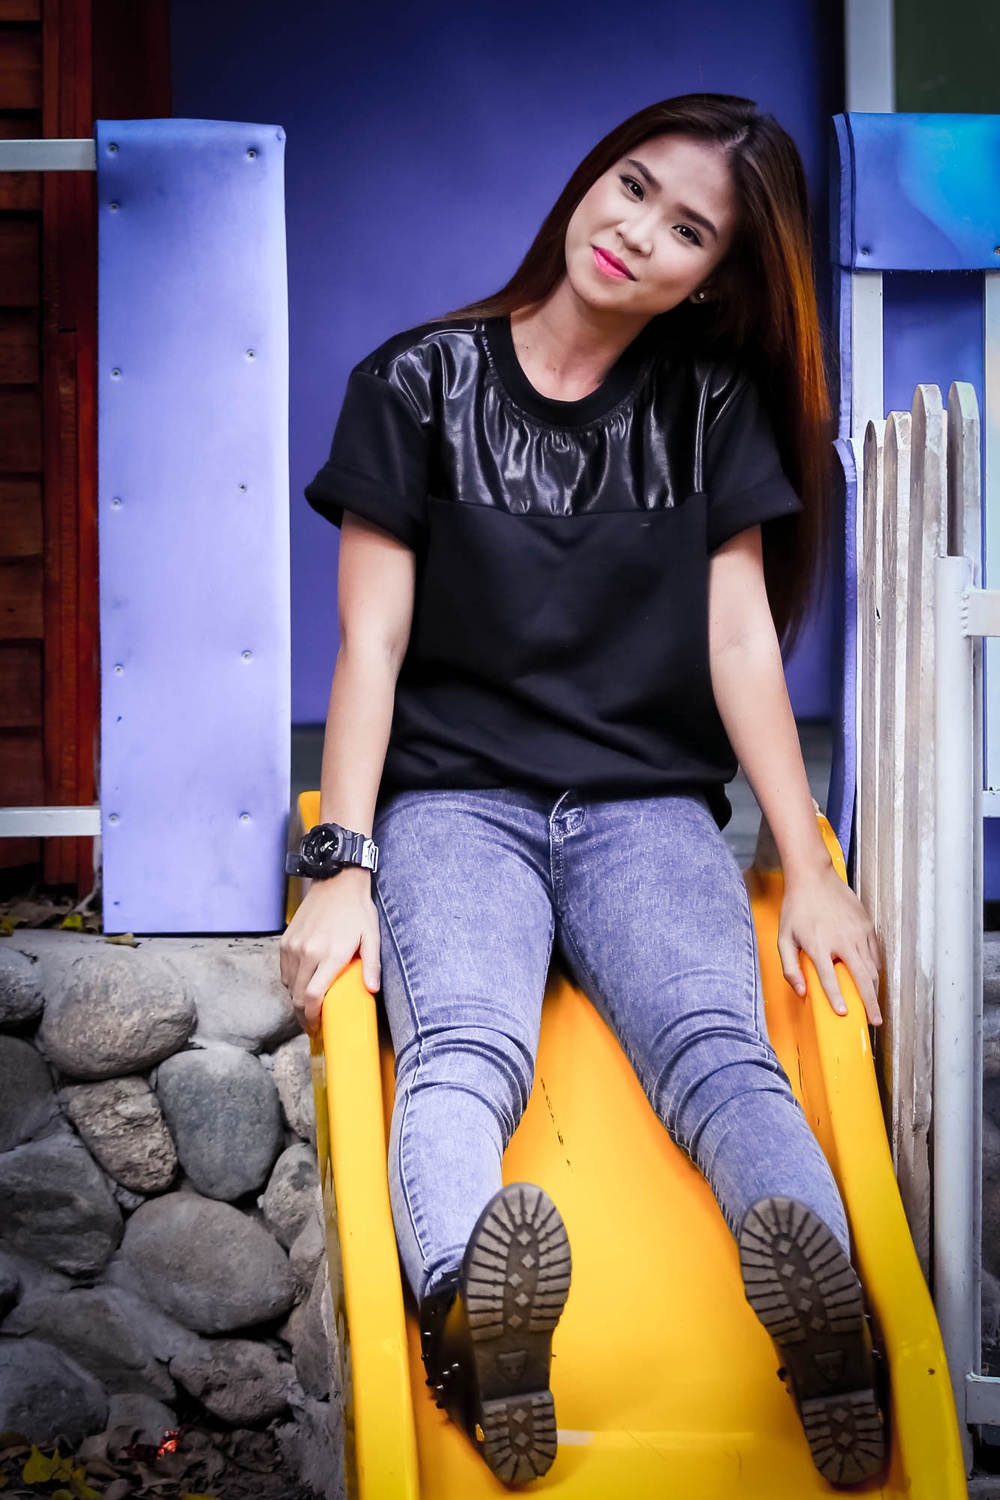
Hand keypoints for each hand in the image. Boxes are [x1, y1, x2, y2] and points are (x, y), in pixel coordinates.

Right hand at [279, 867, 380, 1037]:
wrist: (336, 881)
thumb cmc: (357, 910)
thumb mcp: (372, 937)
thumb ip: (371, 965)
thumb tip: (372, 990)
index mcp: (329, 955)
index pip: (312, 996)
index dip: (312, 1017)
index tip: (318, 1027)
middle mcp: (307, 952)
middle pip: (297, 996)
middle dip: (303, 1015)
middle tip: (313, 1025)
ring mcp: (294, 946)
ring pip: (288, 985)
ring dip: (296, 1000)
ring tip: (308, 1007)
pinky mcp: (286, 940)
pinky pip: (284, 971)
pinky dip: (291, 982)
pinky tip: (301, 985)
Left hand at [777, 862, 881, 1025]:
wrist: (814, 877)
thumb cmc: (797, 908)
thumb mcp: (784, 937)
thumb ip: (789, 967)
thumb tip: (800, 991)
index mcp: (818, 944)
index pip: (830, 978)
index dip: (837, 997)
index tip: (843, 1013)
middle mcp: (842, 939)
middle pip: (862, 977)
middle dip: (870, 1002)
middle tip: (875, 1021)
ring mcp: (857, 932)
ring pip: (872, 968)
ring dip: (875, 989)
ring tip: (874, 1006)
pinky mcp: (867, 925)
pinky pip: (875, 954)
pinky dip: (875, 969)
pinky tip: (872, 980)